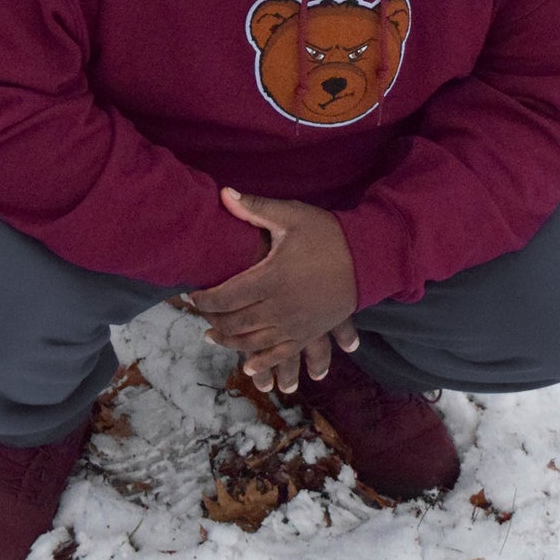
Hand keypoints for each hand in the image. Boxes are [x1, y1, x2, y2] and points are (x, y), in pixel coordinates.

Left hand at [189, 188, 359, 393]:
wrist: (368, 258)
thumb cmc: (328, 235)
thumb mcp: (291, 215)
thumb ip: (255, 208)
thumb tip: (223, 193)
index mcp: (271, 278)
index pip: (226, 297)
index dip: (204, 300)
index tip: (191, 296)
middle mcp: (281, 307)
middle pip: (236, 323)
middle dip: (213, 321)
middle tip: (200, 315)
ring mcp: (296, 325)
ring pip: (254, 342)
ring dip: (230, 342)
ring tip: (212, 336)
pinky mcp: (309, 333)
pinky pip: (282, 354)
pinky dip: (262, 363)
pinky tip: (249, 366)